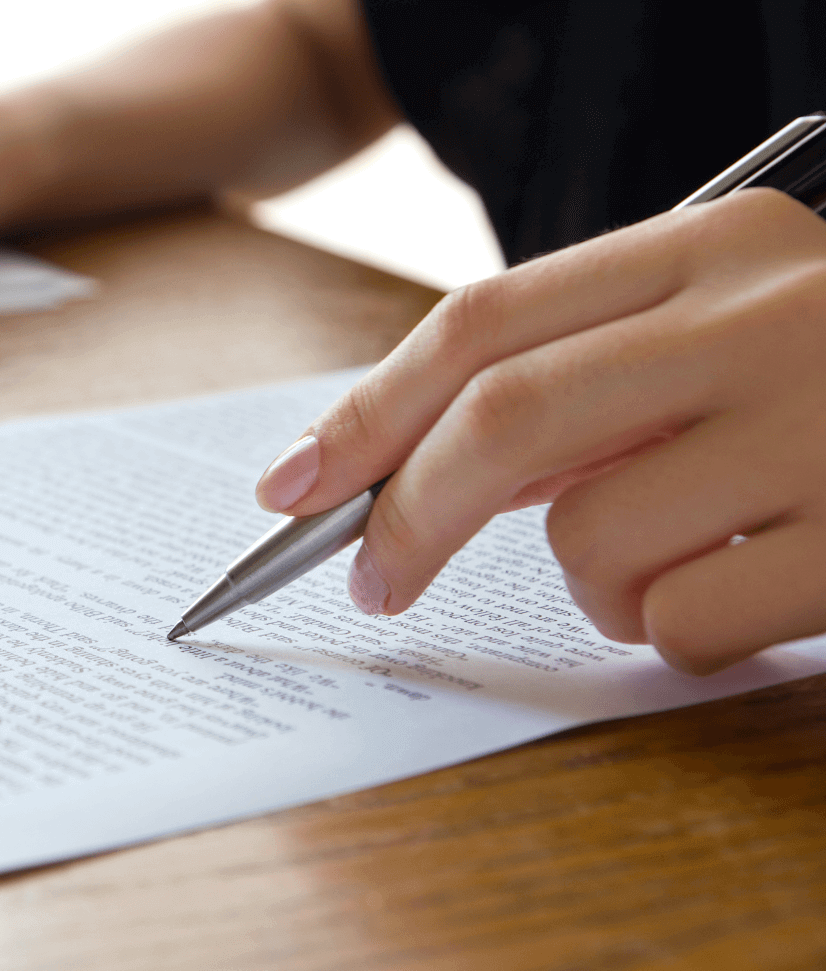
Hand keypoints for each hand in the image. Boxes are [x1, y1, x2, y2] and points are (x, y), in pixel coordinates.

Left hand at [255, 188, 825, 673]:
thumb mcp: (726, 335)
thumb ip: (587, 383)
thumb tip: (411, 473)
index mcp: (716, 245)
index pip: (485, 324)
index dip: (367, 412)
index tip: (291, 488)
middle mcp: (769, 316)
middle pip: (506, 423)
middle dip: (406, 516)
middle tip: (372, 583)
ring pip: (590, 542)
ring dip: (592, 584)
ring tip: (680, 564)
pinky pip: (686, 623)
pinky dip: (677, 635)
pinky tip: (756, 594)